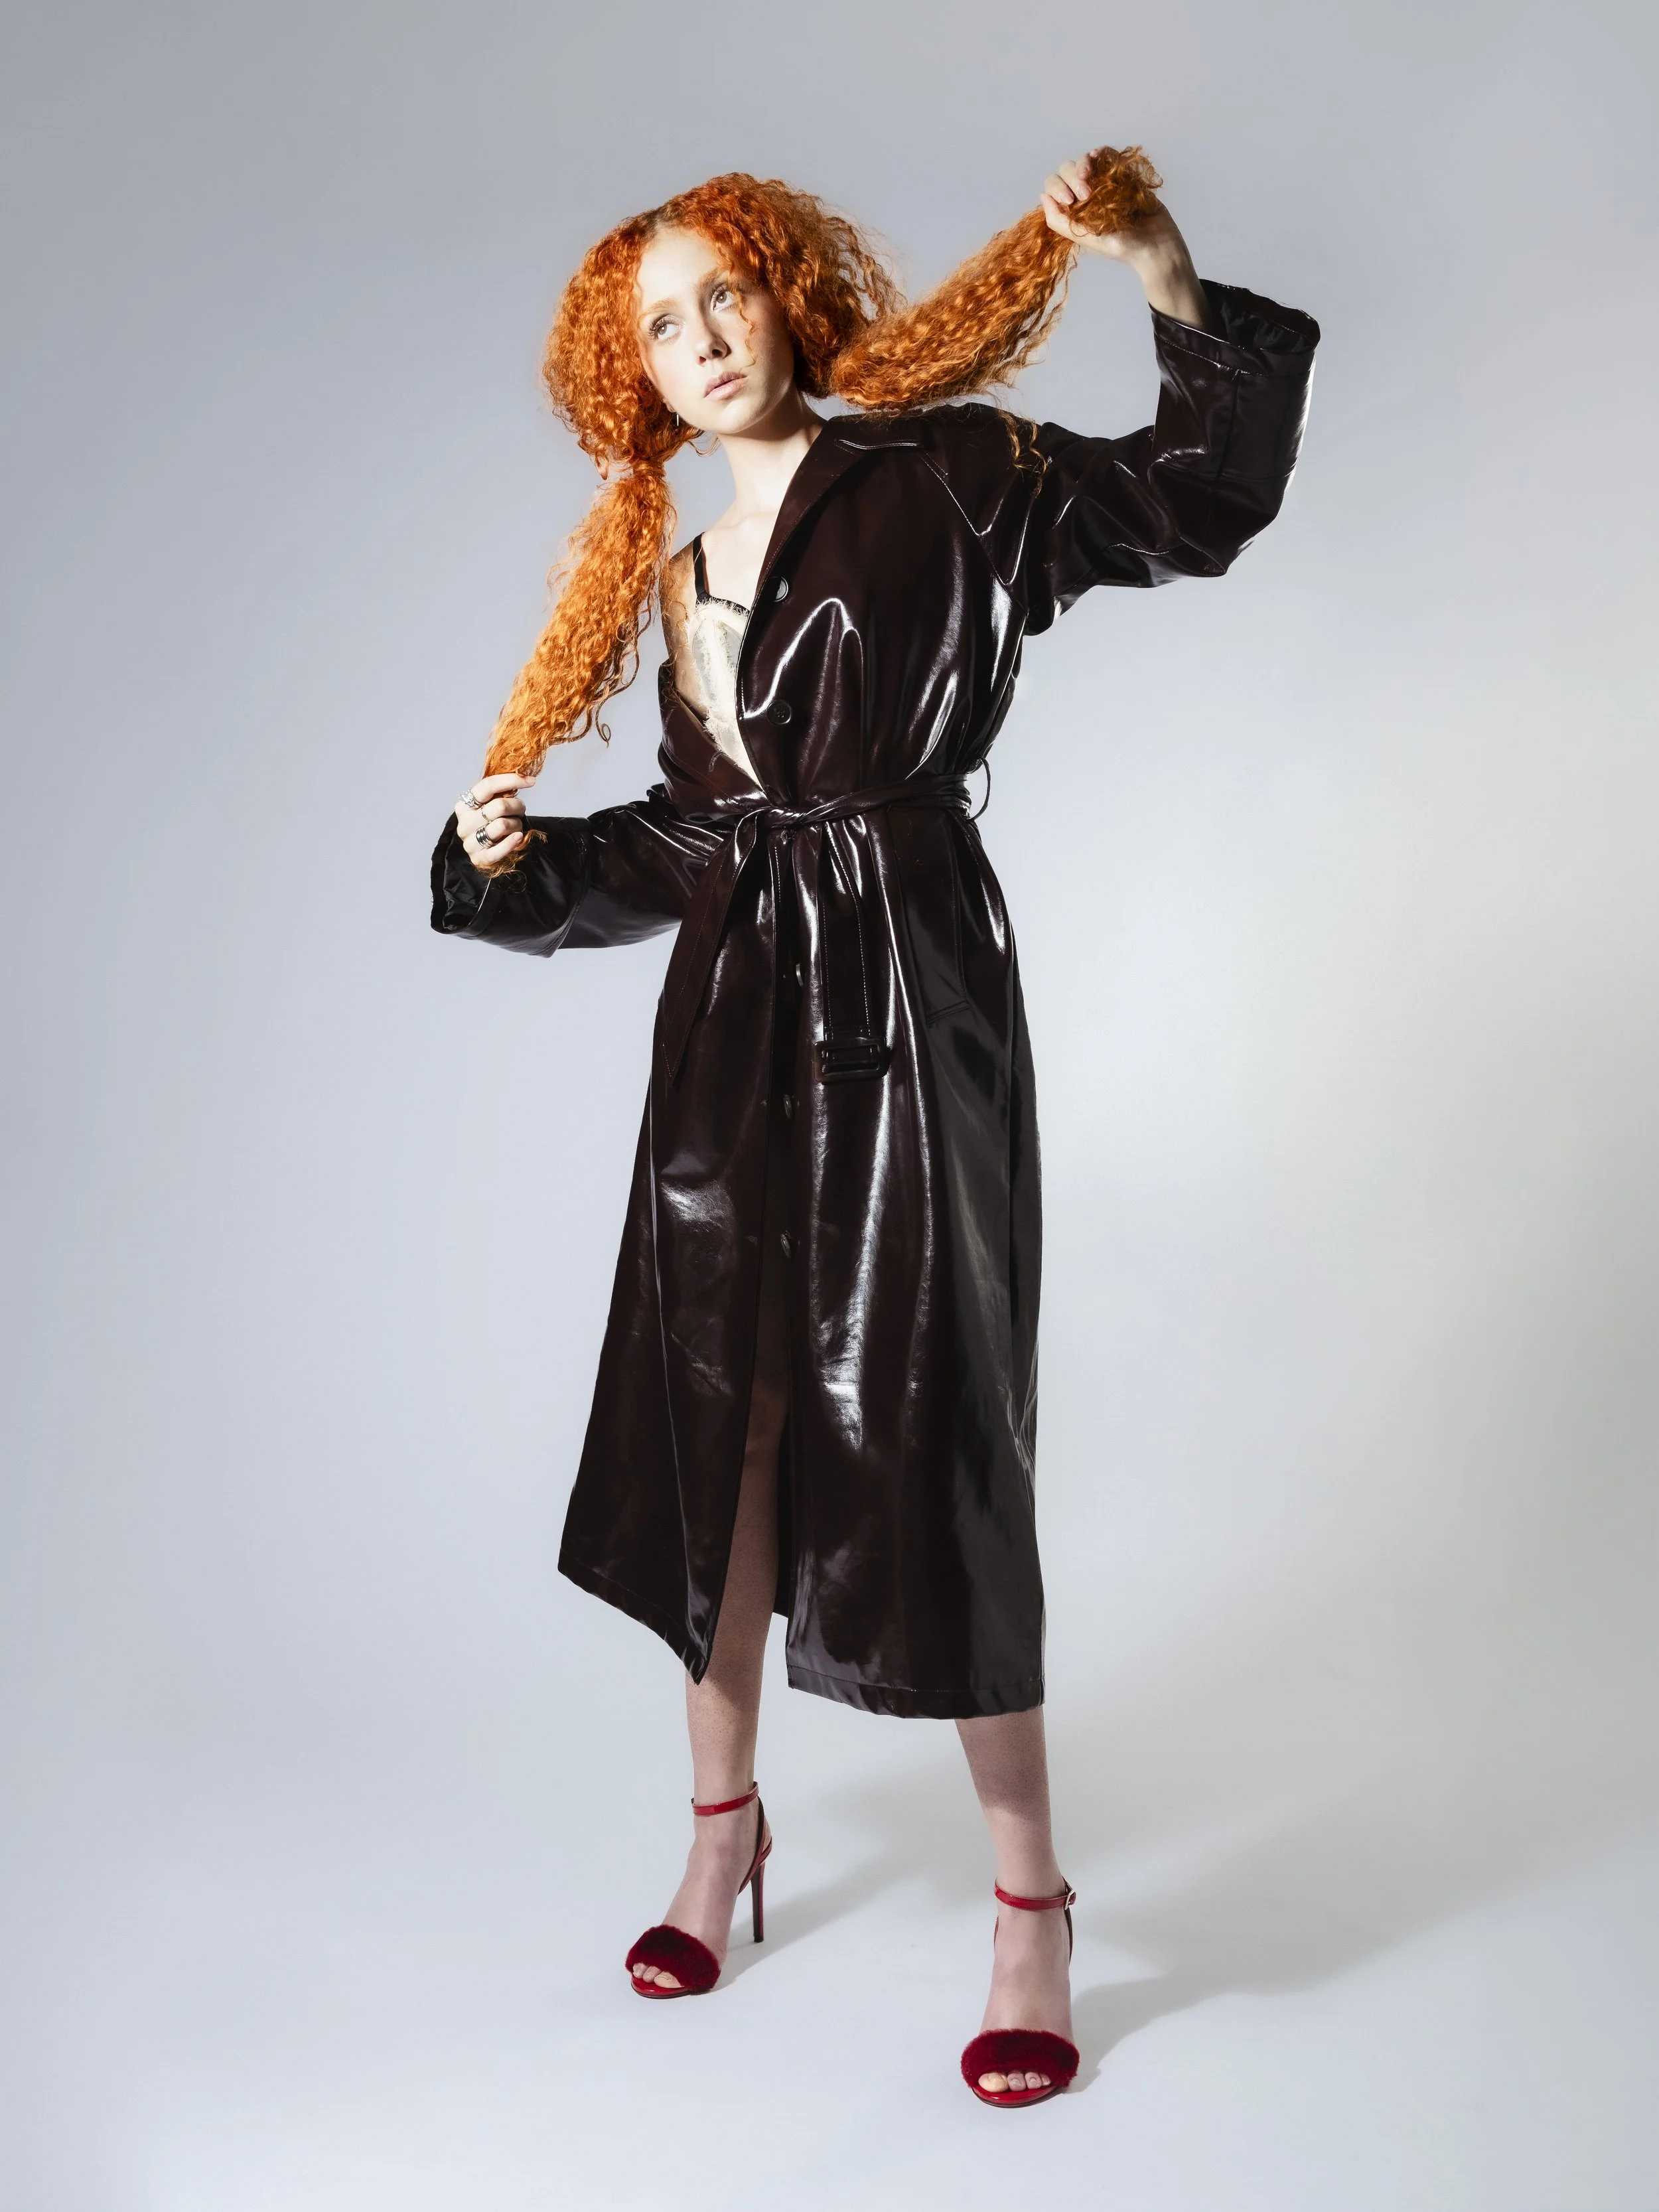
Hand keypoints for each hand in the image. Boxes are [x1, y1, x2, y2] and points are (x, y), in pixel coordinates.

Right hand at [454, 772, 530, 870]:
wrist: (486, 851)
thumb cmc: (491, 824)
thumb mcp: (491, 805)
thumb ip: (500, 793)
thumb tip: (523, 775)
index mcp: (465, 804)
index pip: (488, 786)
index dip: (511, 780)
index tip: (531, 781)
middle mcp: (464, 822)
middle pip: (499, 806)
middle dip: (517, 807)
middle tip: (520, 811)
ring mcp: (469, 842)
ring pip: (502, 825)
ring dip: (516, 825)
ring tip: (515, 827)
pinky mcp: (478, 859)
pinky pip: (499, 849)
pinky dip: (512, 842)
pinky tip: (518, 837)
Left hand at [1040, 150, 1208, 328]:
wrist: (1155, 244)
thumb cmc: (1121, 246)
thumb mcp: (1084, 238)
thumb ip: (1059, 222)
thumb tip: (1043, 196)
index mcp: (1074, 209)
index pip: (1054, 188)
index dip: (1057, 188)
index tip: (1070, 201)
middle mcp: (1087, 194)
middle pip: (1067, 170)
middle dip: (1071, 177)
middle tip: (1085, 195)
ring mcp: (1105, 183)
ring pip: (1085, 160)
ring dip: (1083, 163)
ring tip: (1089, 176)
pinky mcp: (1123, 175)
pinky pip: (1108, 155)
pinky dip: (1102, 153)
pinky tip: (1098, 155)